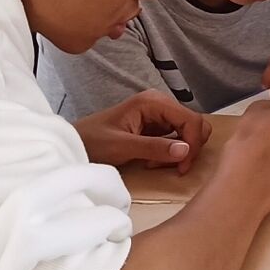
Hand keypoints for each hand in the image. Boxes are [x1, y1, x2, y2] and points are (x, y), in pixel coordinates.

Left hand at [74, 91, 210, 174]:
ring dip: (178, 153)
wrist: (75, 144)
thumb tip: (186, 150)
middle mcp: (160, 104)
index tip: (182, 167)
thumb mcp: (122, 147)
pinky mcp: (156, 127)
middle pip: (194, 125)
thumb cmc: (93, 142)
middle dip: (187, 148)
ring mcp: (159, 115)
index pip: (192, 120)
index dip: (193, 144)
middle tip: (170, 166)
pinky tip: (151, 160)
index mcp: (153, 102)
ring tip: (154, 163)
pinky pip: (176, 140)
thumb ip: (154, 148)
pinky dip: (169, 154)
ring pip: (187, 134)